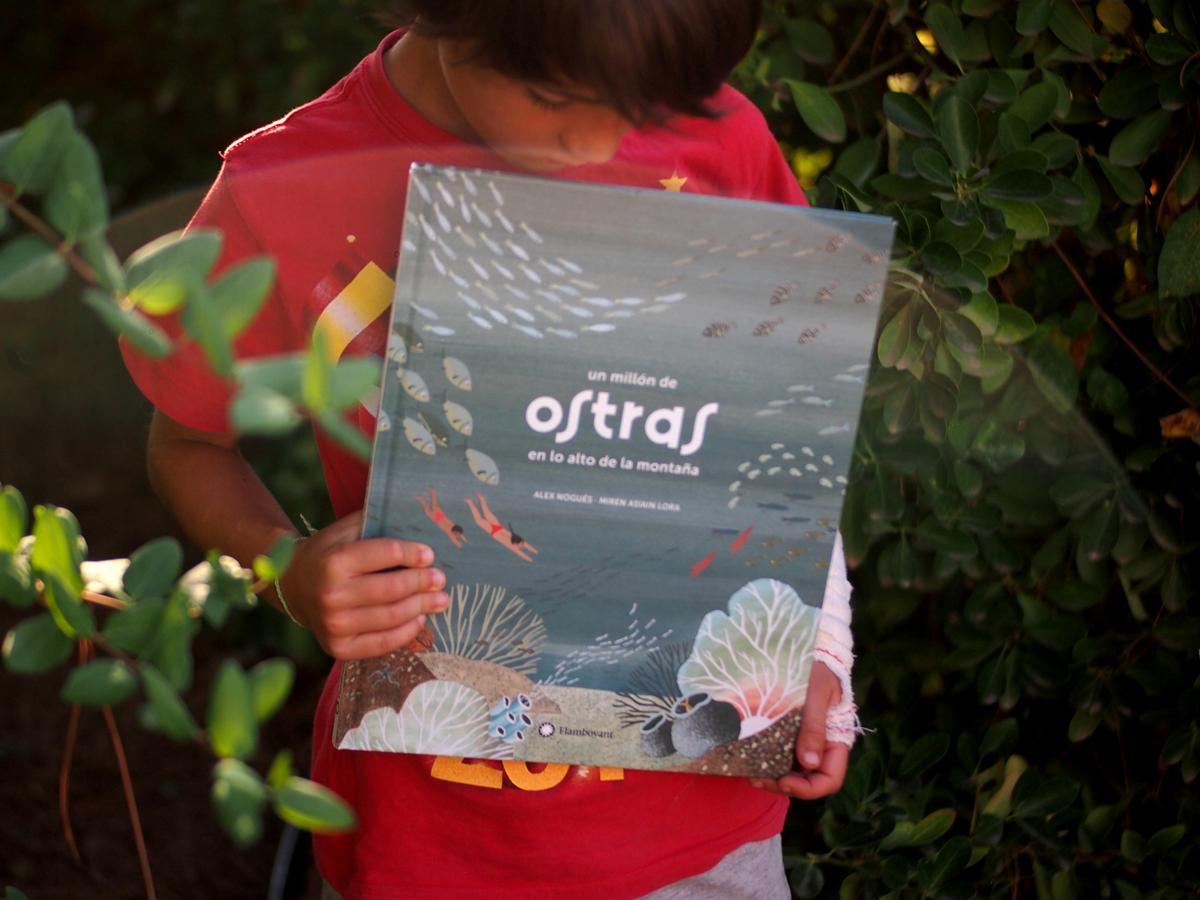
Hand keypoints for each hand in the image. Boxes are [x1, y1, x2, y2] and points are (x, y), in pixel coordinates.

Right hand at [276, 510, 448, 658]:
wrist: (294, 585)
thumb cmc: (328, 553)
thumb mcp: (345, 531)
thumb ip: (376, 523)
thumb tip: (419, 519)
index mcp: (334, 561)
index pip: (387, 554)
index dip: (413, 554)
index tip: (429, 555)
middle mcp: (332, 595)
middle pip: (394, 589)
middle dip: (423, 583)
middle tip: (440, 579)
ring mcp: (335, 625)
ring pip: (392, 617)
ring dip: (422, 607)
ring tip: (440, 600)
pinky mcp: (339, 647)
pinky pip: (383, 643)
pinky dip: (407, 632)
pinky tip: (420, 620)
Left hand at [748, 662, 848, 798]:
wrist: (808, 648)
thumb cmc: (816, 667)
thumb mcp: (815, 694)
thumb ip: (813, 727)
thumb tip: (810, 762)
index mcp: (836, 740)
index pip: (830, 779)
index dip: (808, 788)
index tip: (784, 780)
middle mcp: (820, 745)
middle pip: (807, 780)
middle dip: (783, 785)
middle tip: (756, 779)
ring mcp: (804, 740)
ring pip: (792, 771)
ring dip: (772, 777)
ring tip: (749, 773)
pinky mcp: (788, 732)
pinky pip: (780, 755)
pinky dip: (766, 761)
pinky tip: (749, 757)